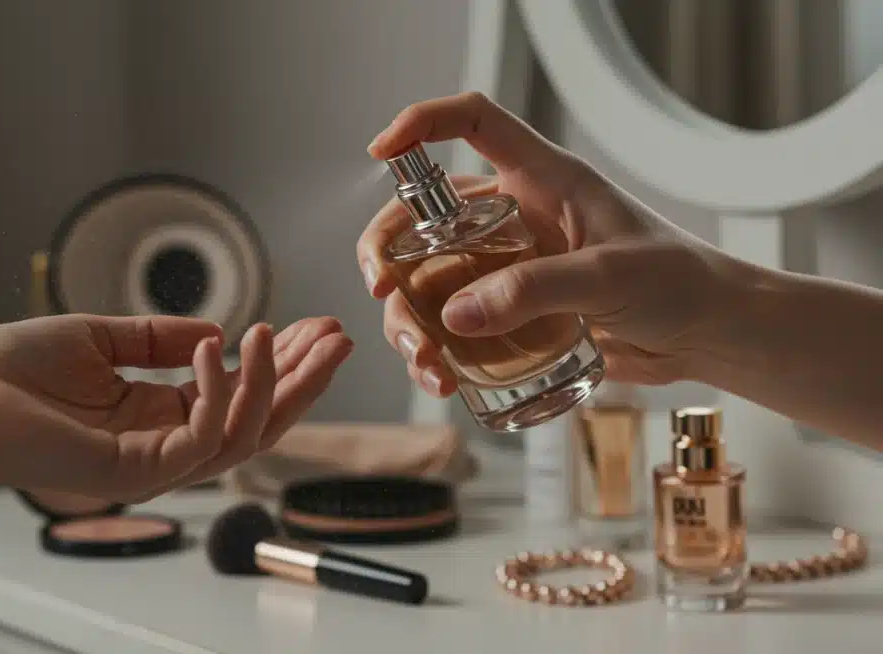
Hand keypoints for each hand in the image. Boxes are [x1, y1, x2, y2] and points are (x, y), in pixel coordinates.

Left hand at [0, 314, 352, 501]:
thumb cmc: (9, 373)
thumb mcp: (99, 339)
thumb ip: (156, 339)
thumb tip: (214, 332)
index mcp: (155, 414)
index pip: (236, 395)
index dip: (279, 362)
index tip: (313, 325)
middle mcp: (162, 444)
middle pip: (256, 420)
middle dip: (302, 379)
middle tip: (339, 337)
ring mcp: (152, 463)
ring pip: (242, 435)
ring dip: (278, 385)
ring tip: (297, 335)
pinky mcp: (135, 471)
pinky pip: (199, 438)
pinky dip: (218, 392)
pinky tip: (222, 348)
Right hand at [360, 92, 737, 389]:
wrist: (708, 335)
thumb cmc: (679, 283)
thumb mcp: (609, 276)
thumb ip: (536, 290)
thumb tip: (457, 315)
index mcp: (542, 180)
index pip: (473, 123)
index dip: (422, 124)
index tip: (382, 153)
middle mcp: (512, 219)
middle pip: (422, 216)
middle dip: (388, 251)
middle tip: (383, 289)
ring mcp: (506, 269)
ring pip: (427, 282)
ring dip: (409, 320)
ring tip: (426, 363)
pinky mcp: (510, 316)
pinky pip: (453, 327)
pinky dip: (436, 352)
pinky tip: (443, 379)